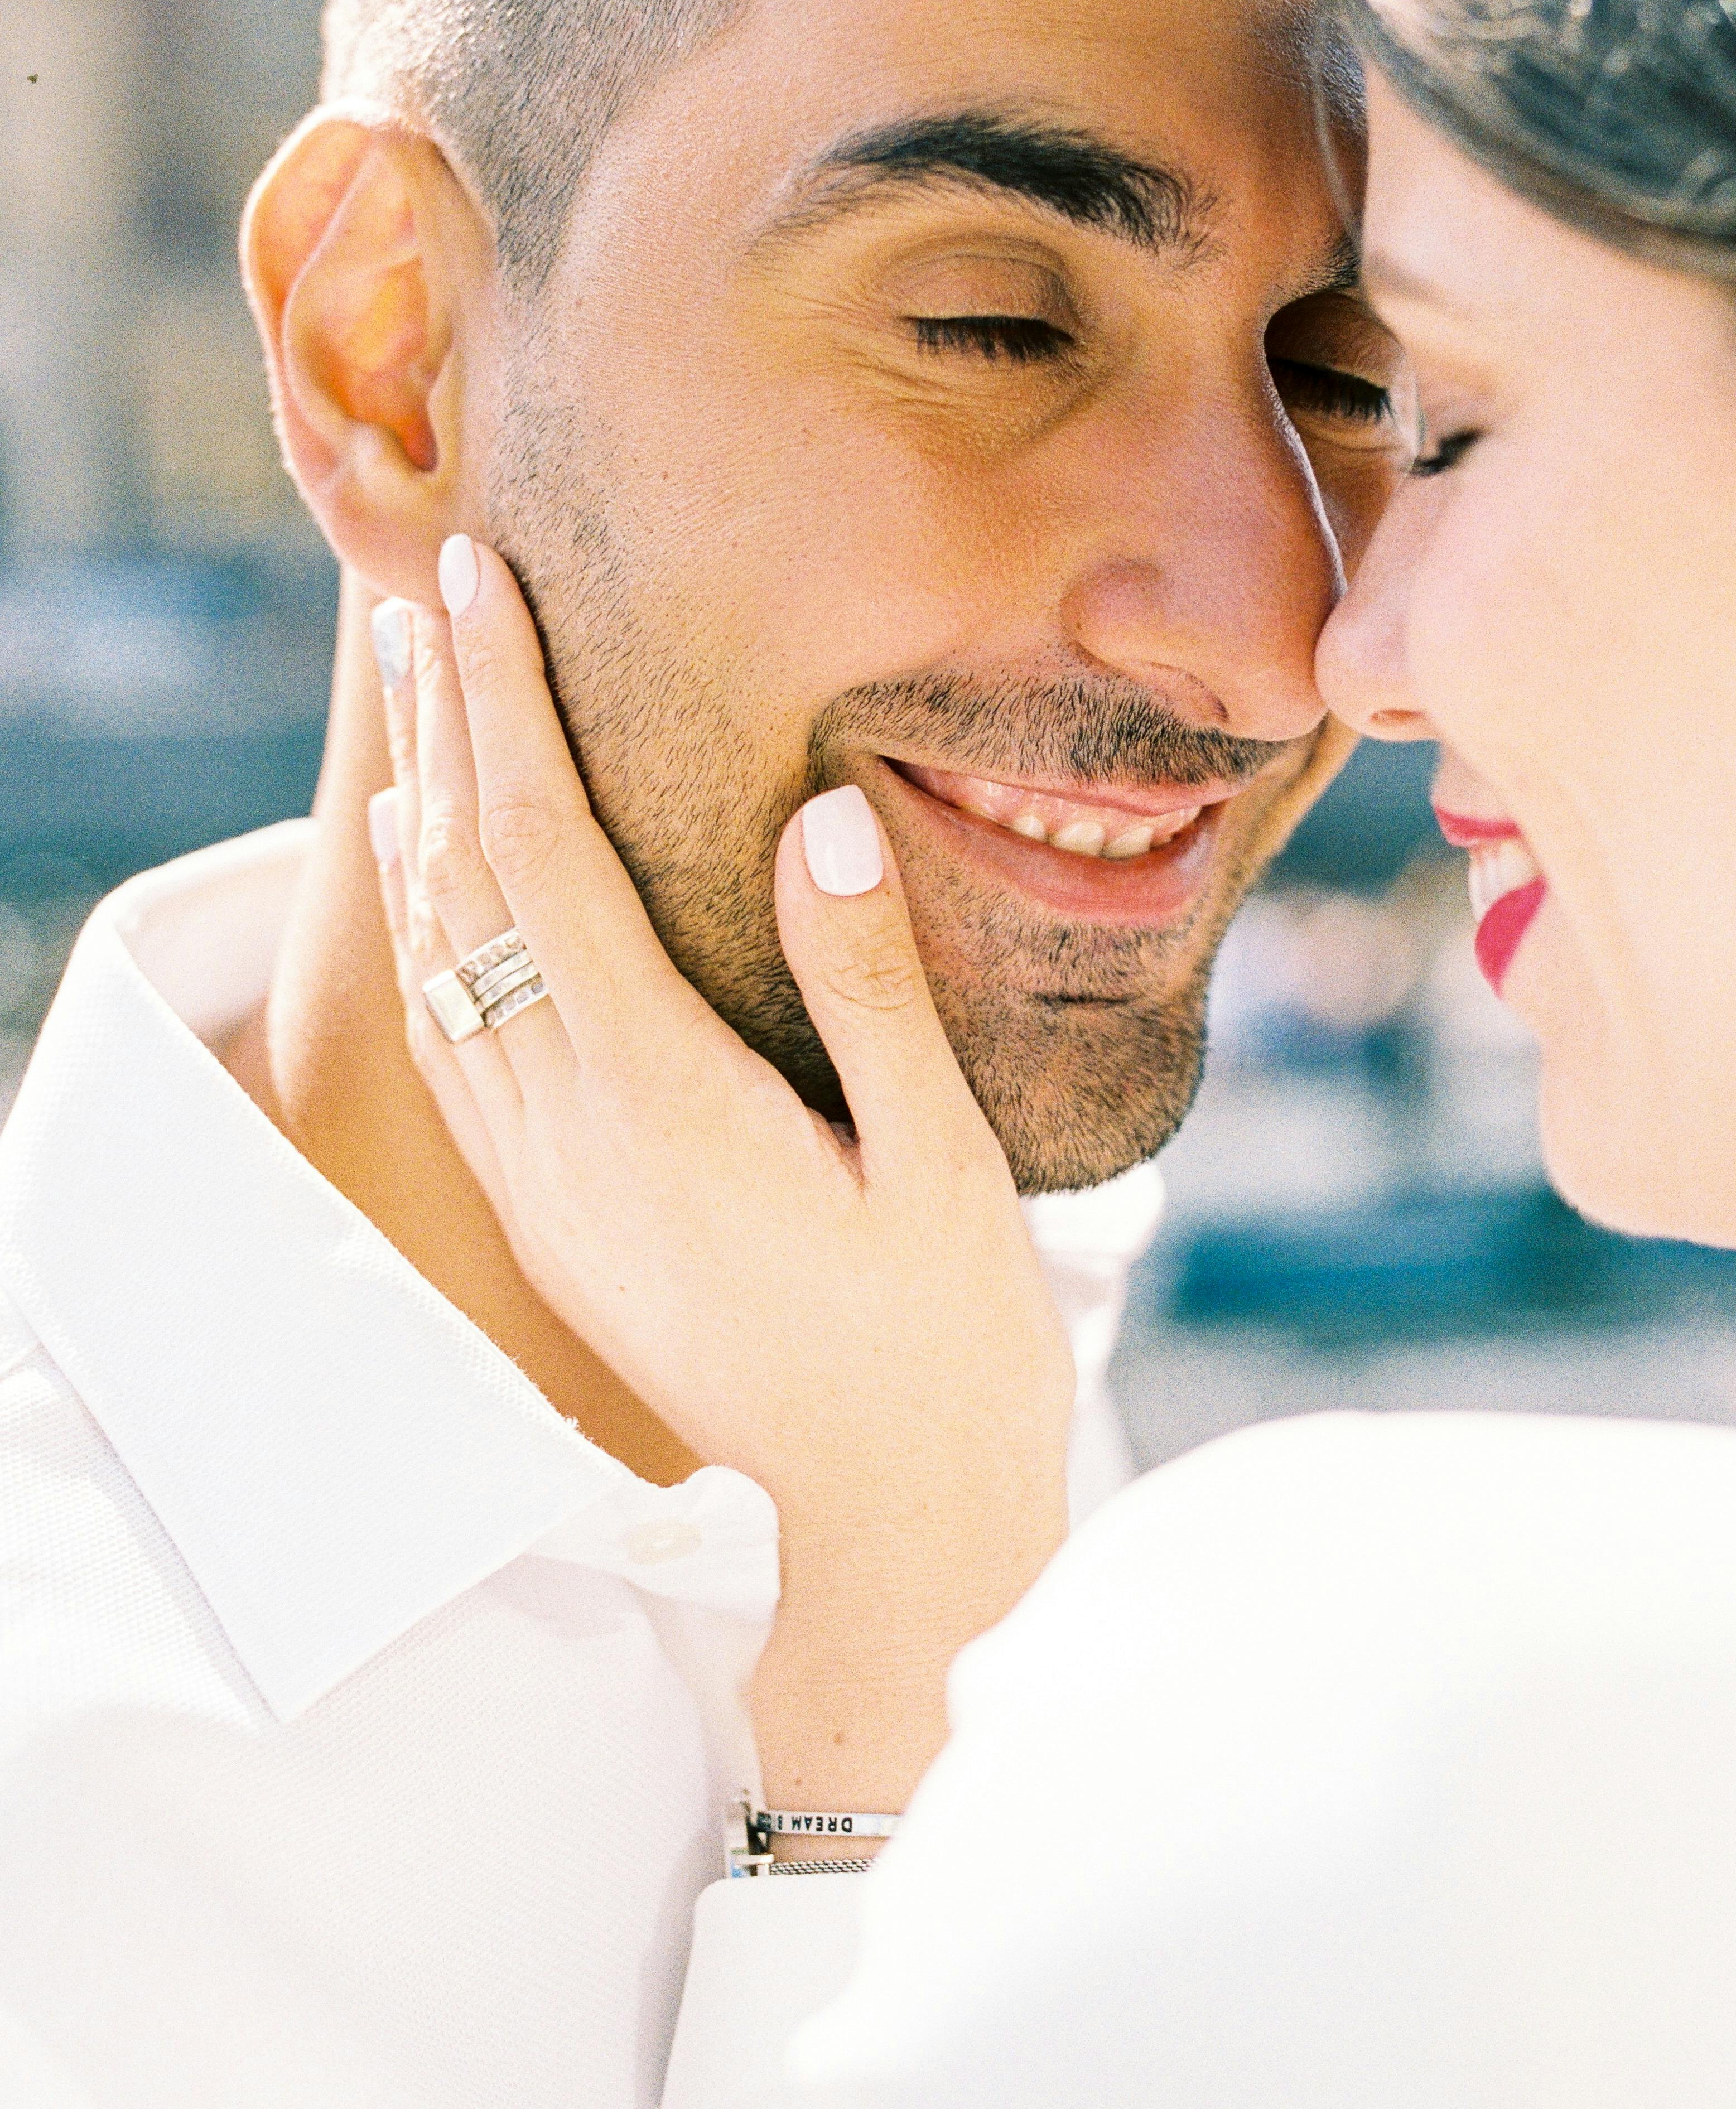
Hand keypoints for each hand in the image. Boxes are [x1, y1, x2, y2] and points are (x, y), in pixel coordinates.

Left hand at [367, 538, 1075, 1816]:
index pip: (547, 858)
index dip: (508, 708)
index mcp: (666, 1103)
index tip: (482, 582)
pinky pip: (452, 1043)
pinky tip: (427, 863)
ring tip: (417, 687)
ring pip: (443, 961)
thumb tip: (820, 819)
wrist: (887, 1526)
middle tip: (429, 586)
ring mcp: (548, 1184)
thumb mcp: (943, 1165)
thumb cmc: (945, 1346)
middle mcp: (573, 1135)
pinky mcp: (554, 1219)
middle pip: (469, 887)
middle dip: (447, 725)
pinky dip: (426, 929)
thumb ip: (870, 992)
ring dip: (424, 811)